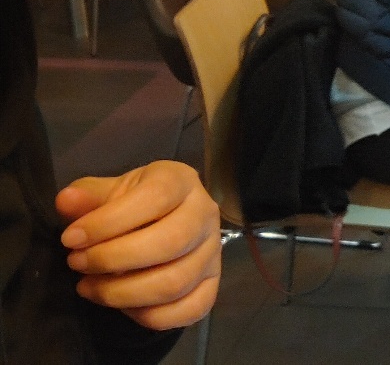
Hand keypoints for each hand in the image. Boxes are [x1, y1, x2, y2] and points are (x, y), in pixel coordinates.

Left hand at [55, 160, 220, 330]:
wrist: (165, 219)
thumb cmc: (134, 204)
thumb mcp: (111, 191)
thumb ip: (88, 196)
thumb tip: (67, 201)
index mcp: (181, 182)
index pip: (154, 199)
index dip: (108, 222)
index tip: (71, 238)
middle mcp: (206, 215)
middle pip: (169, 243)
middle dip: (113, 259)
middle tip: (77, 263)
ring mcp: (213, 252)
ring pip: (175, 282)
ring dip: (123, 292)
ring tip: (89, 287)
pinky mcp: (212, 284)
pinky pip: (189, 310)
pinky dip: (149, 316)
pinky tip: (122, 306)